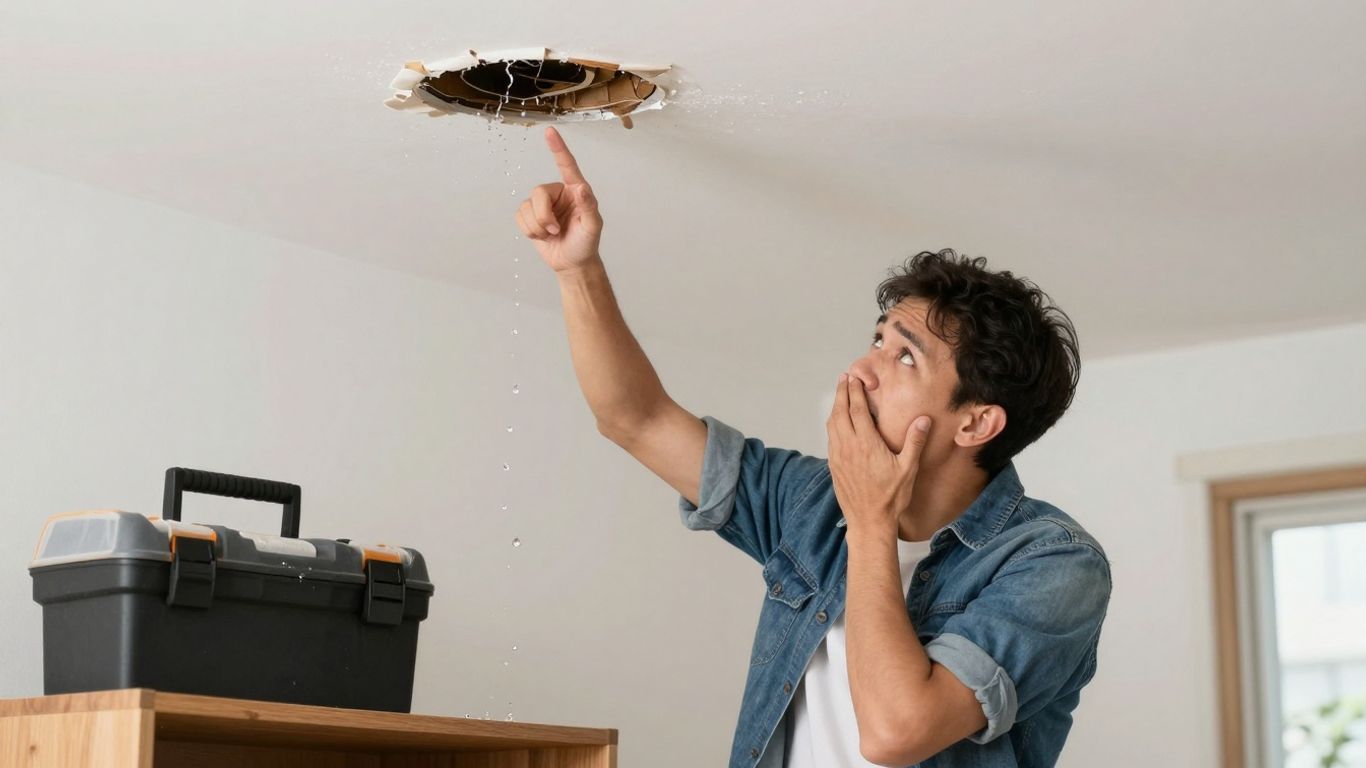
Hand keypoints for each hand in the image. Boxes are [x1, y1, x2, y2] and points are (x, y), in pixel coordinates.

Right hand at [514, 126, 603, 273]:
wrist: (572, 263)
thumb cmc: (586, 244)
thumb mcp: (592, 227)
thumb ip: (589, 207)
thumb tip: (582, 188)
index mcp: (576, 190)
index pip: (566, 165)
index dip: (557, 148)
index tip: (549, 131)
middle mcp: (558, 193)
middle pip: (538, 192)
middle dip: (543, 216)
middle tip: (555, 230)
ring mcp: (543, 204)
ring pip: (527, 206)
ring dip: (537, 226)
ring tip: (551, 234)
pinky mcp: (531, 215)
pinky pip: (520, 216)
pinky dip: (529, 230)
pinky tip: (542, 236)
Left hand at [827, 373, 931, 536]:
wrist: (868, 521)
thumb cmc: (890, 497)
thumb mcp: (908, 469)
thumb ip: (914, 442)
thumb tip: (923, 420)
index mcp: (866, 444)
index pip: (856, 410)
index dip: (854, 391)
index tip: (854, 377)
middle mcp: (848, 447)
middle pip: (840, 412)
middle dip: (842, 393)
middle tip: (844, 378)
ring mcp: (838, 456)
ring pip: (832, 424)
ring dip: (836, 407)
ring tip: (840, 394)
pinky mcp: (834, 466)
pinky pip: (830, 438)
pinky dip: (832, 423)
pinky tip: (836, 422)